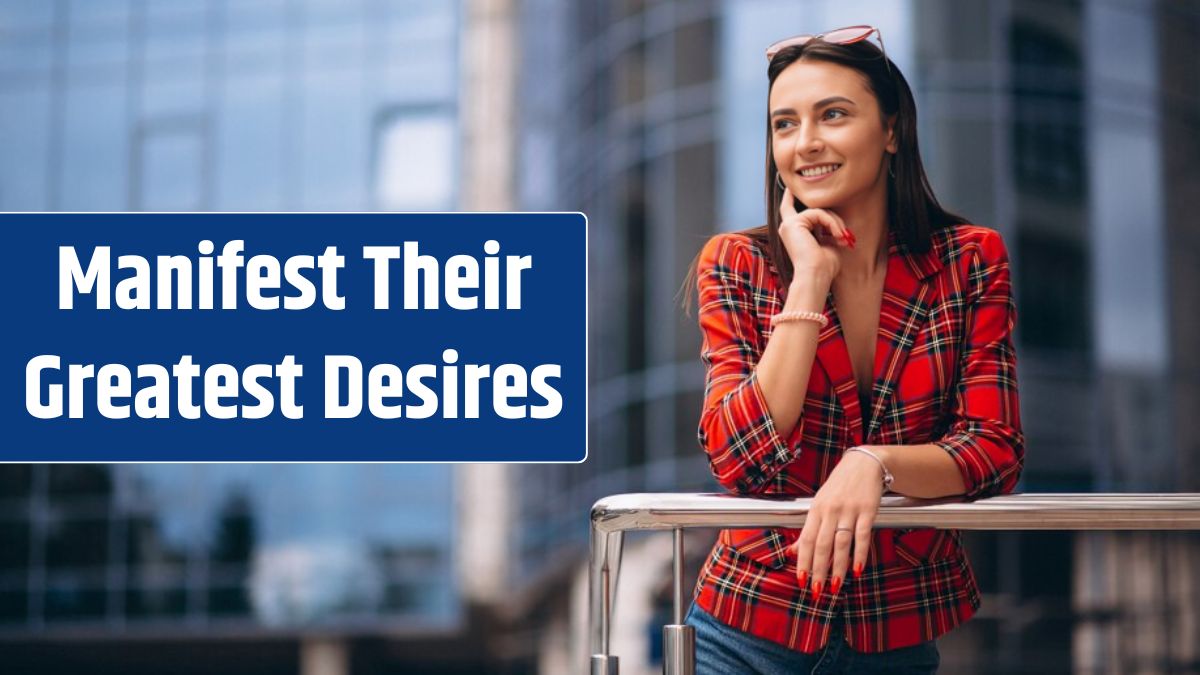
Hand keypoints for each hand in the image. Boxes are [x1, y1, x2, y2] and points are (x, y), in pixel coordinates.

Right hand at [778, 187, 853, 282]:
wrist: (815, 276)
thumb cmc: (824, 267)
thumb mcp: (828, 244)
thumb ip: (828, 232)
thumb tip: (837, 227)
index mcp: (793, 234)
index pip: (790, 208)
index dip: (790, 197)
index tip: (790, 187)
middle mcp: (787, 228)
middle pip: (813, 210)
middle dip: (831, 218)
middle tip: (844, 235)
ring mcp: (788, 224)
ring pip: (817, 210)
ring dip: (834, 222)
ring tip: (842, 237)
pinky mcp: (793, 223)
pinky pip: (818, 213)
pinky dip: (830, 222)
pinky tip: (836, 235)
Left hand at [791, 450, 883, 598]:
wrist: (863, 463)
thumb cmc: (839, 486)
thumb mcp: (820, 504)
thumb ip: (809, 529)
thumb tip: (792, 552)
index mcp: (816, 509)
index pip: (807, 540)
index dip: (803, 561)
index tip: (801, 580)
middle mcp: (830, 511)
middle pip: (822, 545)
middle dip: (818, 570)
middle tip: (817, 590)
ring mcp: (849, 510)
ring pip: (841, 543)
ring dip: (838, 567)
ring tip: (835, 586)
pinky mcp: (867, 510)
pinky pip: (862, 535)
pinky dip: (860, 554)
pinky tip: (858, 569)